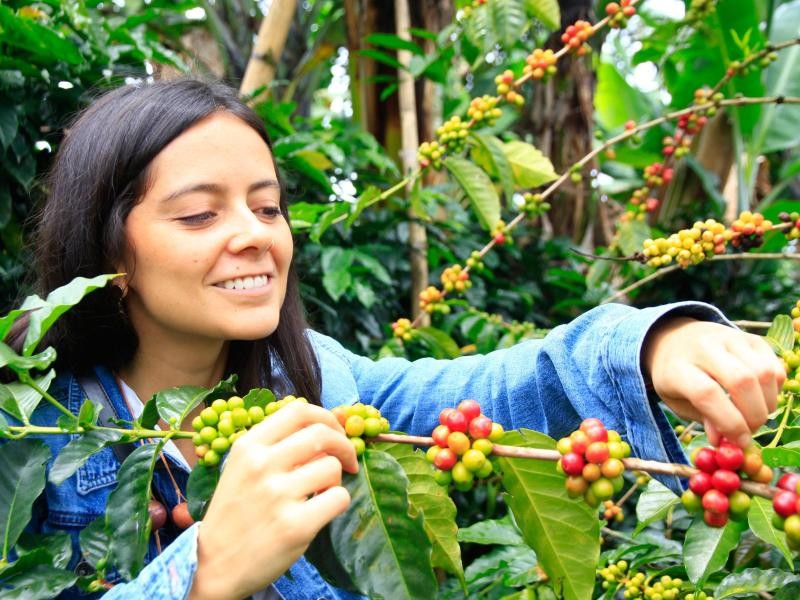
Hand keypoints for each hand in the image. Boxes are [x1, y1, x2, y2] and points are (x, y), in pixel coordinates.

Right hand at [188, 402, 357, 599]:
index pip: (298, 410)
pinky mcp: (295, 526)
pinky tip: (322, 510)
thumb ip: (276, 446)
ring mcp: (278, 495)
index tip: (335, 432)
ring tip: (322, 492)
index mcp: (248, 446)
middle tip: (348, 460)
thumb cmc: (235, 513)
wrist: (214, 565)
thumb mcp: (242, 468)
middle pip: (322, 434)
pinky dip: (338, 502)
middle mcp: (261, 465)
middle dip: (344, 445)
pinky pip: (339, 498)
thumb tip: (325, 427)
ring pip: (333, 467)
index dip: (326, 417)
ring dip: (337, 478)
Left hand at [642, 317, 785, 447]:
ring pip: (763, 373)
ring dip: (768, 403)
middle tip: (750, 430)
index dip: (729, 422)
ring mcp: (729, 338)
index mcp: (677, 367)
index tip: (740, 441)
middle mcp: (703, 347)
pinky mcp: (750, 338)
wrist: (675, 339)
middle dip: (753, 415)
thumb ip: (703, 418)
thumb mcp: (678, 402)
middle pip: (741, 381)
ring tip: (755, 415)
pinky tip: (761, 398)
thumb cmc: (676, 378)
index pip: (706, 393)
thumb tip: (726, 439)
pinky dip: (775, 389)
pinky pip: (774, 367)